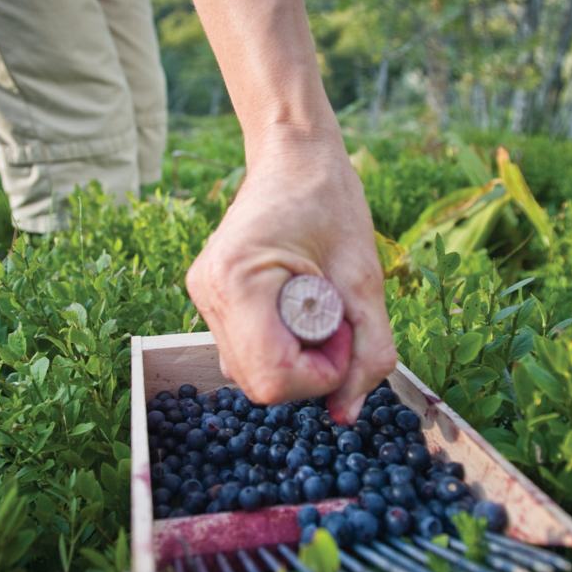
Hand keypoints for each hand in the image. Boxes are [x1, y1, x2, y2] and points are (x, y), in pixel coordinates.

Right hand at [186, 127, 396, 423]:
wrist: (294, 157)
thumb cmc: (331, 202)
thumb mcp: (365, 279)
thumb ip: (368, 352)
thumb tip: (345, 414)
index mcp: (239, 281)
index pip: (273, 378)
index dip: (320, 375)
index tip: (343, 335)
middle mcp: (208, 294)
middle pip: (258, 384)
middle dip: (309, 371)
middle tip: (334, 322)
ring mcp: (203, 297)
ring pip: (249, 373)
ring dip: (294, 359)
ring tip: (315, 310)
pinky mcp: (209, 296)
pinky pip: (243, 349)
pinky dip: (278, 345)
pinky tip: (294, 310)